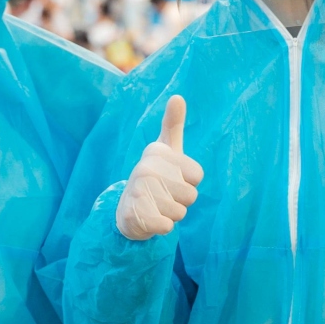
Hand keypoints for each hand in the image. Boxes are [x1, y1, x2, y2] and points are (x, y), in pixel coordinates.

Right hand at [116, 96, 202, 240]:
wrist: (127, 209)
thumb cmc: (154, 177)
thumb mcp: (166, 150)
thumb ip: (172, 124)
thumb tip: (177, 96)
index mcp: (156, 151)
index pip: (197, 175)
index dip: (189, 182)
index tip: (172, 178)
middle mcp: (145, 168)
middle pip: (191, 195)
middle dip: (181, 200)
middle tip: (164, 195)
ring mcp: (138, 191)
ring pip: (180, 212)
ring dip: (172, 214)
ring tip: (156, 206)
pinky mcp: (136, 215)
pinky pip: (168, 226)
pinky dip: (162, 227)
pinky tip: (150, 218)